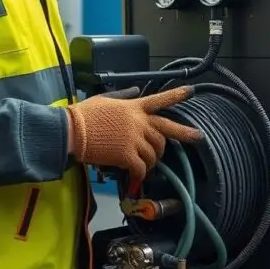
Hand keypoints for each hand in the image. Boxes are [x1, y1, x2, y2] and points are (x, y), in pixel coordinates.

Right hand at [66, 86, 202, 182]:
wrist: (72, 130)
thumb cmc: (85, 114)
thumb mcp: (106, 99)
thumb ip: (124, 96)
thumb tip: (135, 92)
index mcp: (134, 107)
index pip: (160, 99)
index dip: (177, 95)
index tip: (191, 91)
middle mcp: (139, 122)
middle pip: (167, 129)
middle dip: (185, 133)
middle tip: (197, 138)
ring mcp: (134, 139)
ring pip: (155, 152)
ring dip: (153, 160)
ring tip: (148, 165)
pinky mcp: (127, 155)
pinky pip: (142, 167)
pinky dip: (141, 174)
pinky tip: (137, 177)